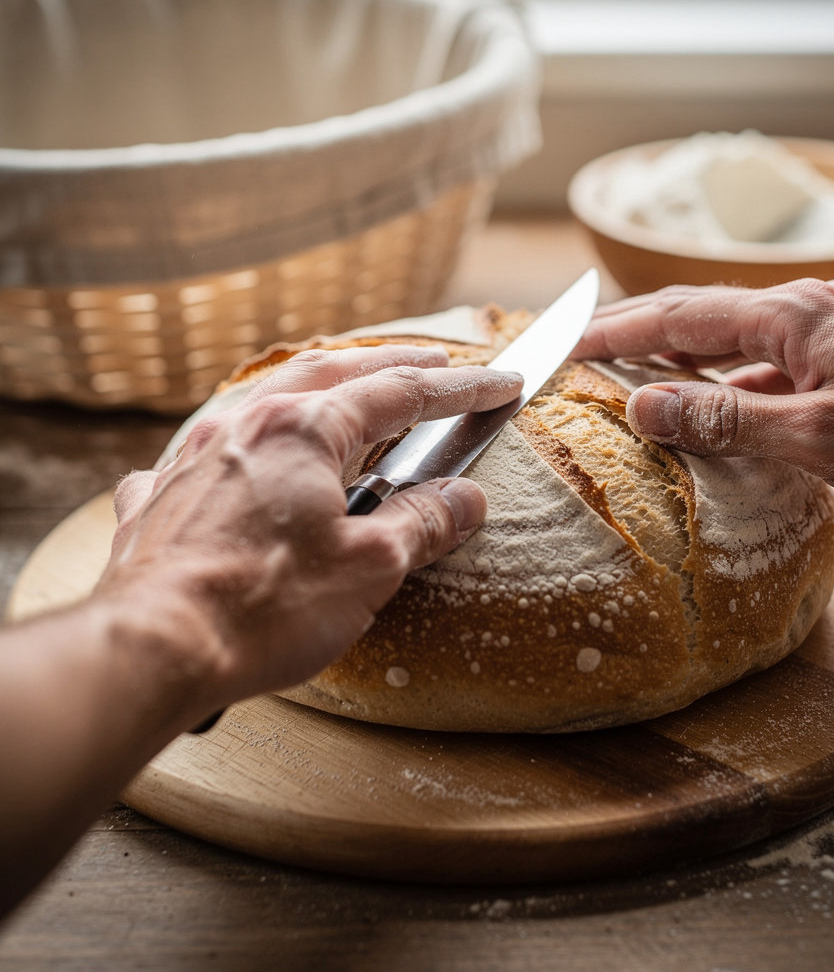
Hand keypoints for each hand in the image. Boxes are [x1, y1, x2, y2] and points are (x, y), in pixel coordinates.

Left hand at [99, 345, 523, 722]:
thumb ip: (422, 523)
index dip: (459, 389)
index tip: (499, 383)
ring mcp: (196, 457)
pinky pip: (214, 448)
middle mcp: (246, 426)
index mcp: (303, 430)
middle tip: (435, 364)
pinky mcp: (163, 495)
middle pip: (331, 374)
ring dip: (321, 388)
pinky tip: (249, 458)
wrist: (154, 648)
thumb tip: (464, 500)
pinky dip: (251, 440)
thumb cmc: (264, 607)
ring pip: (268, 400)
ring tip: (351, 389)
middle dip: (391, 366)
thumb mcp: (369, 567)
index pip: (400, 394)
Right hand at [572, 279, 833, 514]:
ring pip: (729, 339)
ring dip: (676, 354)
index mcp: (790, 316)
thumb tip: (645, 404)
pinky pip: (763, 365)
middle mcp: (803, 311)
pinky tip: (711, 408)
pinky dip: (723, 383)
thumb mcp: (818, 436)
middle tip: (578, 343)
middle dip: (632, 328)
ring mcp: (825, 333)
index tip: (561, 339)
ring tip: (628, 371)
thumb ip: (727, 420)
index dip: (612, 327)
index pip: (676, 314)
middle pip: (696, 313)